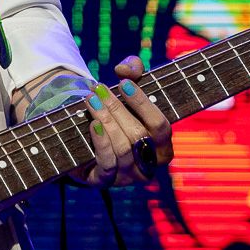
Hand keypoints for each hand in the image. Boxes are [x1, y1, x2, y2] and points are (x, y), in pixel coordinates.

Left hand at [77, 57, 173, 188]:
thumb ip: (133, 72)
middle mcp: (149, 166)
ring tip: (91, 100)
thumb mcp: (128, 92)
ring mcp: (127, 177)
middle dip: (117, 108)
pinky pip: (107, 164)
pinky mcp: (105, 182)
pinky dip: (101, 142)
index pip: (161, 127)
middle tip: (99, 89)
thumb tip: (126, 67)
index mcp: (163, 148)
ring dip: (105, 120)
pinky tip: (93, 123)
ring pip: (122, 148)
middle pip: (138, 136)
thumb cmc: (117, 115)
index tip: (124, 83)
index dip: (144, 104)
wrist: (87, 145)